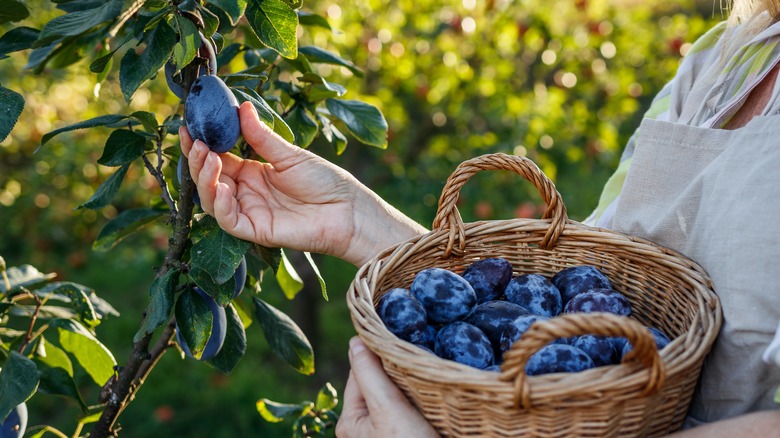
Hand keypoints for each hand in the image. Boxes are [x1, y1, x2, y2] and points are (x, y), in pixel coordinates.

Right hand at [181, 102, 425, 265]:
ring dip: (205, 179)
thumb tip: (242, 108)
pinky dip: (219, 205)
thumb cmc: (325, 182)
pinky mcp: (255, 230)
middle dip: (198, 159)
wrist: (348, 210)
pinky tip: (220, 187)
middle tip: (195, 141)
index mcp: (252, 172)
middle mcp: (246, 192)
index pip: (218, 157)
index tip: (188, 127)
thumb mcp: (290, 154)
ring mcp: (249, 211)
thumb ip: (262, 137)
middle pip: (209, 178)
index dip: (201, 144)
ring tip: (208, 157)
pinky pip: (228, 220)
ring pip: (212, 199)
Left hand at [336, 337, 438, 437]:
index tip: (397, 340)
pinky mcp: (408, 430)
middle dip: (395, 369)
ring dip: (410, 381)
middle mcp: (365, 425)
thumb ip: (369, 373)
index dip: (376, 354)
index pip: (359, 372)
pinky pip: (410, 404)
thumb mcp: (386, 407)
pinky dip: (420, 394)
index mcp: (350, 420)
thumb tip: (356, 340)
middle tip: (416, 356)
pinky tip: (433, 388)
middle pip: (378, 381)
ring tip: (426, 371)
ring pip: (395, 391)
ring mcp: (386, 428)